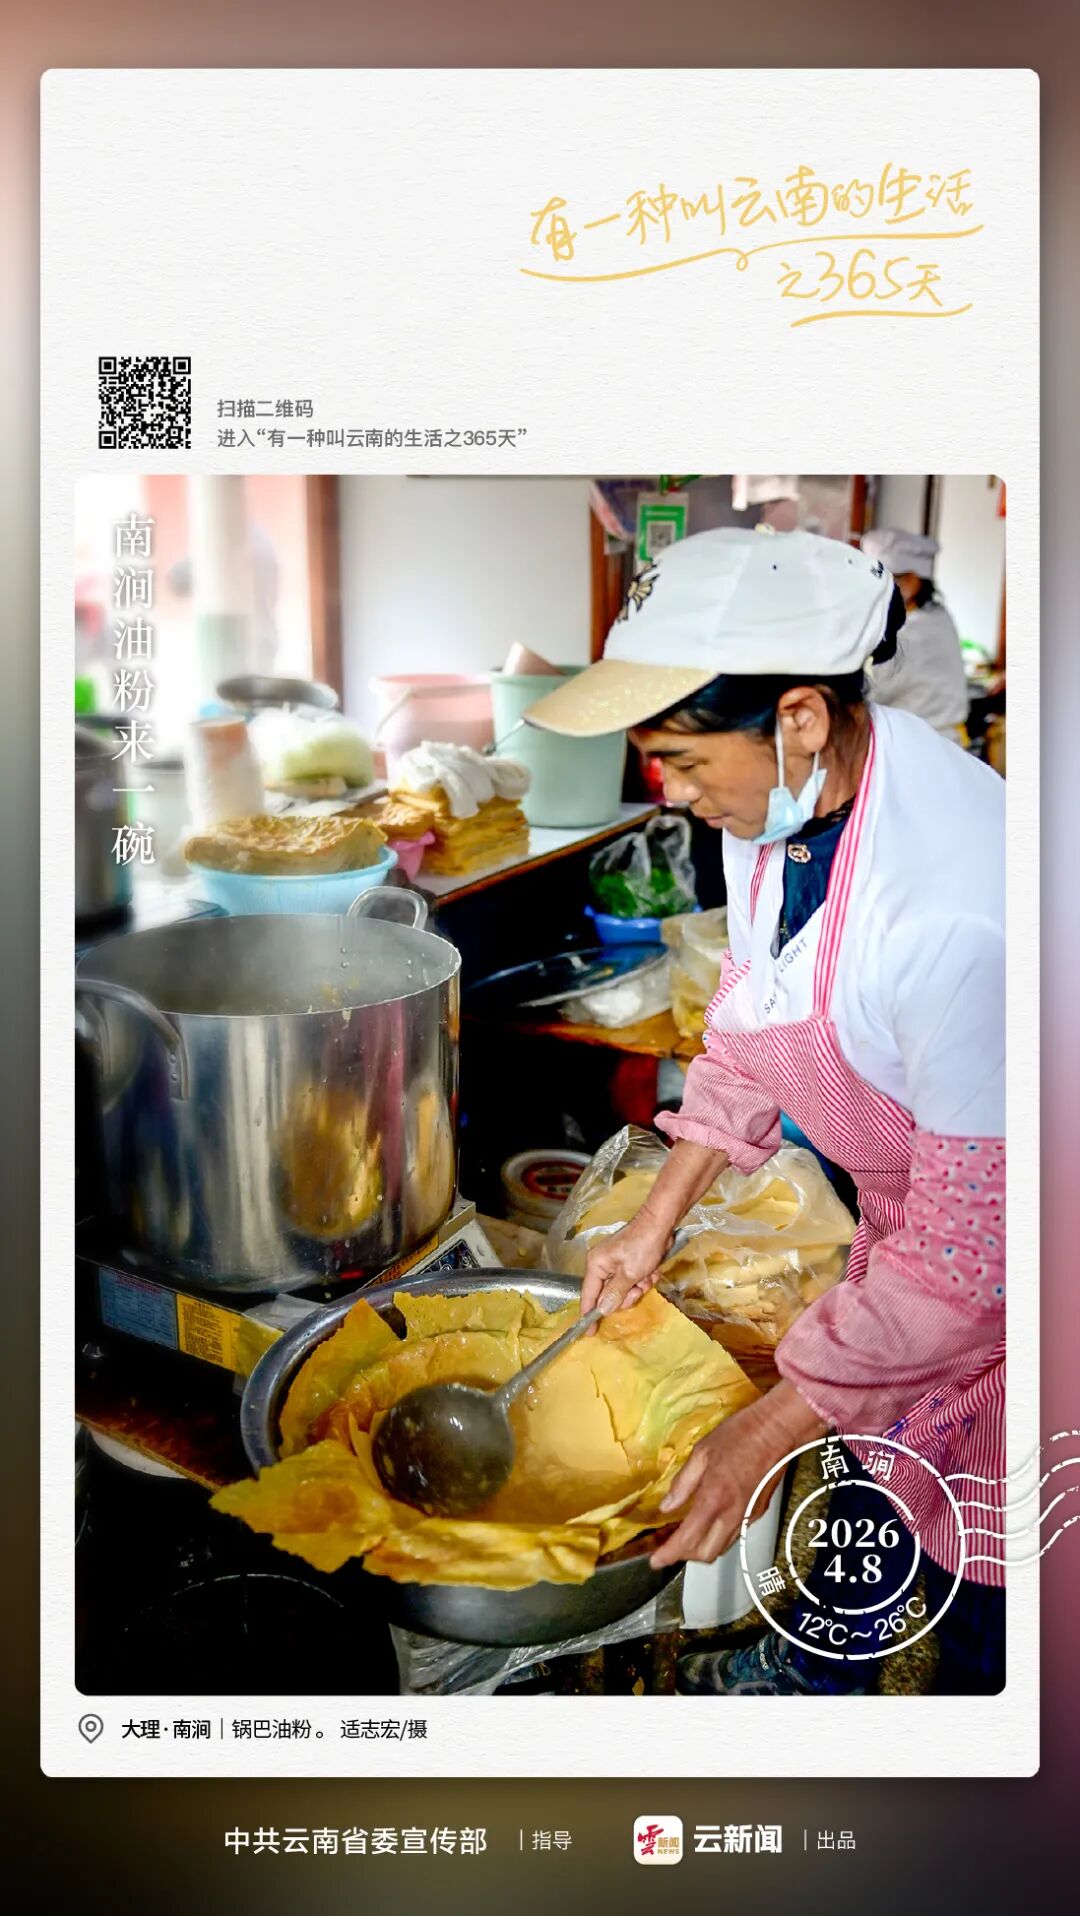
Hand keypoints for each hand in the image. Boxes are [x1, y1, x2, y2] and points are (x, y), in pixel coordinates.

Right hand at [580, 1214, 674, 1319]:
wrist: (661, 1224)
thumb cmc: (643, 1247)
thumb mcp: (629, 1274)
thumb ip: (614, 1294)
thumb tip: (601, 1311)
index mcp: (596, 1265)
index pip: (588, 1295)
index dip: (589, 1315)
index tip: (589, 1333)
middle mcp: (602, 1265)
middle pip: (608, 1294)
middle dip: (626, 1295)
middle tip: (637, 1289)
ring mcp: (616, 1263)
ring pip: (624, 1289)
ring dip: (638, 1286)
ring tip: (647, 1276)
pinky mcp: (629, 1262)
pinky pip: (633, 1280)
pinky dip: (643, 1279)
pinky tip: (652, 1271)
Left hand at [649, 1382, 826, 1569]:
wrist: (778, 1430)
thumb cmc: (739, 1435)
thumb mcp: (701, 1452)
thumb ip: (683, 1483)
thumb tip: (667, 1506)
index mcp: (713, 1499)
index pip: (687, 1541)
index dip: (668, 1555)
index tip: (655, 1560)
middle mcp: (732, 1516)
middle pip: (706, 1554)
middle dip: (684, 1556)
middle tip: (668, 1544)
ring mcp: (748, 1517)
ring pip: (721, 1548)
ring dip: (701, 1547)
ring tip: (684, 1533)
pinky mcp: (758, 1513)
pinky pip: (733, 1535)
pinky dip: (716, 1536)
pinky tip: (708, 1520)